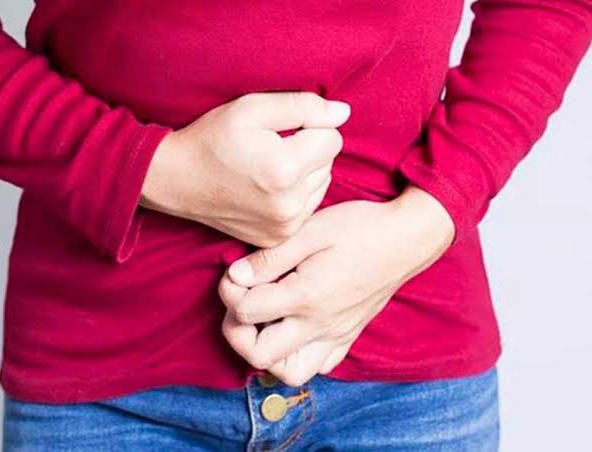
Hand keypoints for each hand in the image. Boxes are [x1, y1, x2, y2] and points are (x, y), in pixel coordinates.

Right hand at [140, 92, 350, 246]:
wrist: (177, 180)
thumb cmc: (213, 138)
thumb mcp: (252, 109)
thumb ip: (304, 107)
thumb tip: (343, 114)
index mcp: (285, 170)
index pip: (333, 139)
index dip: (310, 127)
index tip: (283, 129)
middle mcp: (289, 204)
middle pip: (329, 164)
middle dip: (308, 150)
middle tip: (272, 148)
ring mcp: (284, 226)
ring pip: (322, 186)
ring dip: (305, 173)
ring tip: (270, 167)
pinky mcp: (277, 237)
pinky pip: (307, 207)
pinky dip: (296, 195)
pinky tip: (269, 187)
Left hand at [218, 185, 454, 385]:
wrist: (407, 238)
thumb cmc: (359, 228)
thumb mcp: (310, 231)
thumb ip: (270, 257)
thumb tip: (236, 275)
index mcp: (306, 296)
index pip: (246, 311)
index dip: (229, 291)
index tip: (235, 272)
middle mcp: (319, 324)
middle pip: (259, 355)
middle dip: (237, 332)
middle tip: (242, 304)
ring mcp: (336, 335)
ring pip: (289, 372)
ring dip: (266, 353)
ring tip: (264, 322)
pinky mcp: (348, 336)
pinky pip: (318, 366)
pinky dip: (297, 356)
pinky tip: (293, 328)